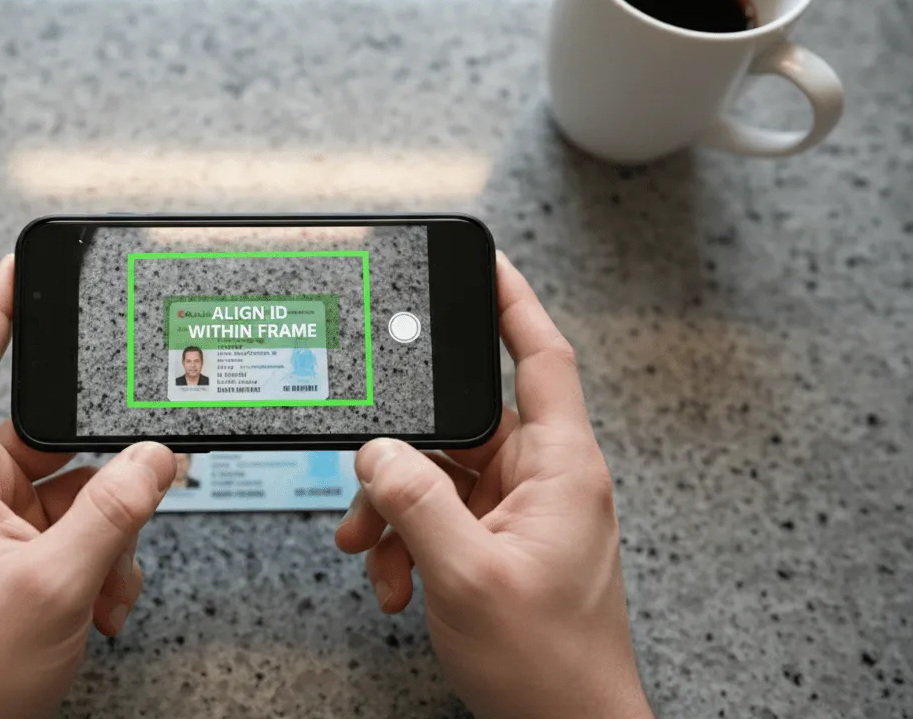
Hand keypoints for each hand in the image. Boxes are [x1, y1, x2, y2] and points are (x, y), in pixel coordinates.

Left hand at [0, 255, 177, 718]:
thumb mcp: (56, 584)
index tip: (20, 264)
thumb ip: (114, 511)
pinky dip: (103, 563)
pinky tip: (105, 603)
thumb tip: (158, 457)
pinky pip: (75, 532)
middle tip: (139, 487)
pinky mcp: (16, 557)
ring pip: (76, 491)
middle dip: (104, 475)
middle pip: (51, 438)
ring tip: (110, 585)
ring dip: (110, 535)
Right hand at [335, 253, 651, 718]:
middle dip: (404, 456)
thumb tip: (380, 452)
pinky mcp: (501, 543)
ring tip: (374, 552)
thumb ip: (417, 503)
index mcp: (560, 468)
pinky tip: (395, 578)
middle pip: (463, 425)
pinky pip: (443, 516)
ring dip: (397, 510)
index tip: (483, 261)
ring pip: (442, 475)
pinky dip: (409, 542)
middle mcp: (546, 480)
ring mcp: (522, 513)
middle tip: (366, 485)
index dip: (512, 302)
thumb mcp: (466, 576)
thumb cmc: (547, 666)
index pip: (541, 356)